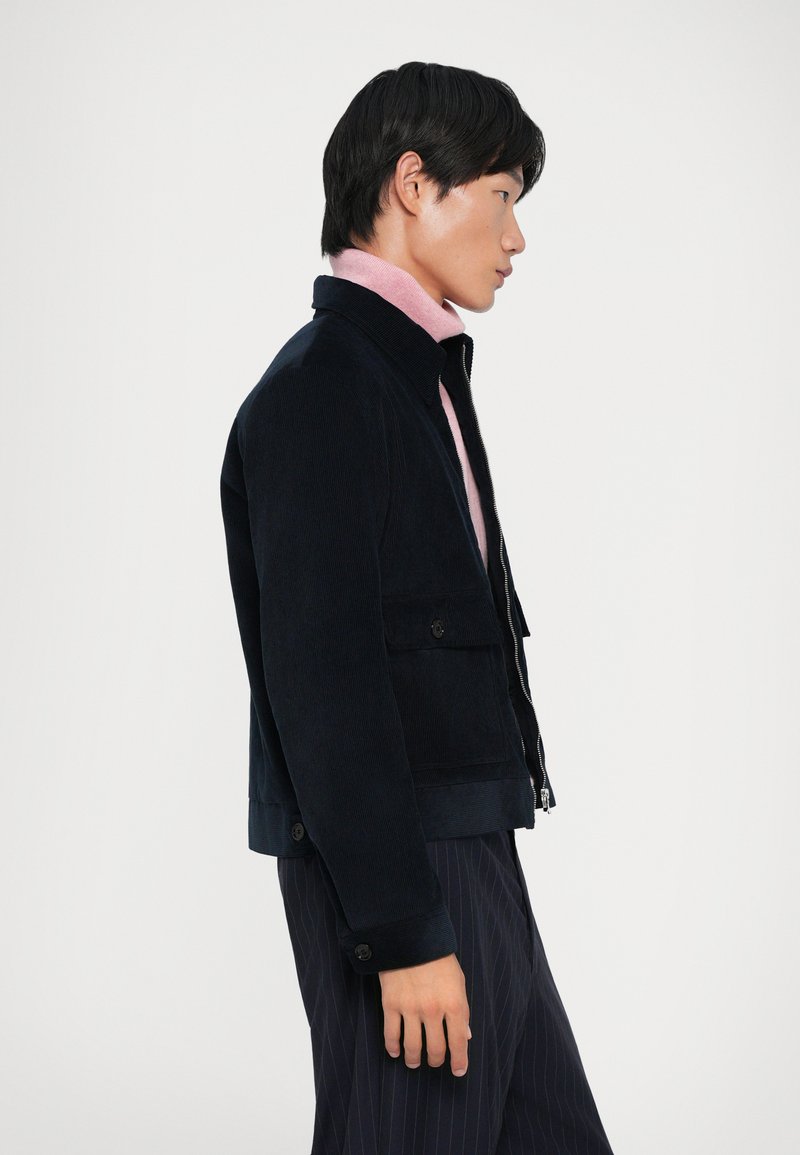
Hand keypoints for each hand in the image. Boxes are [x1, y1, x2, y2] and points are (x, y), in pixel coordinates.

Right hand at [378, 952, 471, 1076]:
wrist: (411, 935)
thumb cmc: (438, 958)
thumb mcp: (458, 981)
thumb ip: (461, 1010)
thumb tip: (465, 1036)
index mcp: (454, 1003)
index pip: (459, 1042)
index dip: (460, 1061)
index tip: (458, 1070)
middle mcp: (433, 1010)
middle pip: (435, 1049)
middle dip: (436, 1060)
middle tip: (434, 1061)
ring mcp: (411, 1008)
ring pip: (413, 1046)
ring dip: (414, 1059)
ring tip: (414, 1062)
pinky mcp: (391, 1004)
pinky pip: (391, 1034)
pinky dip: (393, 1047)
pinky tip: (396, 1051)